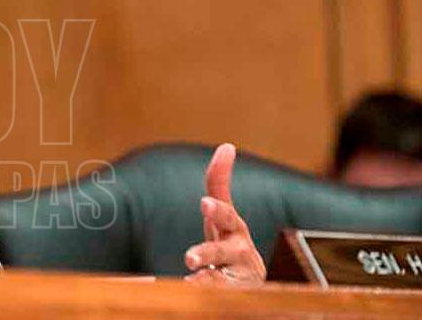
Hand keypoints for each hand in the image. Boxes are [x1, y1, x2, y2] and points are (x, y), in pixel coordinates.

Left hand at [183, 143, 265, 285]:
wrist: (252, 287)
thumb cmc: (231, 244)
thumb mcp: (222, 215)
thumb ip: (219, 183)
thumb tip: (227, 146)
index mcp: (233, 229)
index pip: (225, 213)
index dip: (217, 210)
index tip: (205, 204)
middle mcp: (240, 250)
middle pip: (226, 249)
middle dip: (210, 247)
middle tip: (193, 250)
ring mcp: (239, 275)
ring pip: (223, 275)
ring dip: (206, 272)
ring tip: (188, 268)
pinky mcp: (236, 293)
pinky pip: (219, 293)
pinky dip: (205, 290)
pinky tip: (189, 287)